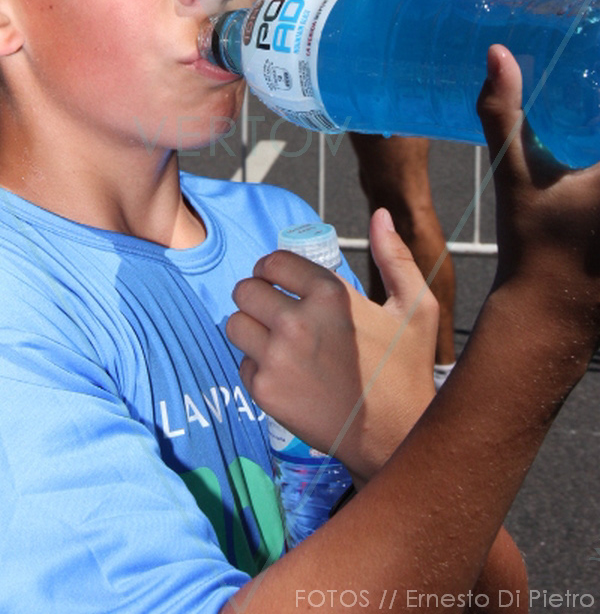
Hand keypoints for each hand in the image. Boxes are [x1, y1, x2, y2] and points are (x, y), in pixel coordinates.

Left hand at [226, 211, 436, 480]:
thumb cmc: (407, 370)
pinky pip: (242, 363)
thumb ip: (394, 256)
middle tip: (274, 308)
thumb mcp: (416, 307)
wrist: (395, 437)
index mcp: (331, 294)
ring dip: (251, 327)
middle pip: (246, 289)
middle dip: (258, 295)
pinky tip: (285, 373)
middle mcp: (298, 322)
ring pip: (235, 323)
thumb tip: (380, 214)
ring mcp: (277, 359)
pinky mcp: (265, 392)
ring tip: (275, 338)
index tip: (280, 280)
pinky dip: (257, 366)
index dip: (273, 269)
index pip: (272, 262)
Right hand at [478, 45, 599, 358]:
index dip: (596, 83)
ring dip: (595, 133)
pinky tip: (588, 150)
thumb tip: (499, 54)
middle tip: (584, 88)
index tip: (590, 56)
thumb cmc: (533, 241)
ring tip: (586, 126)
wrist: (552, 310)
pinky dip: (598, 154)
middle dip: (594, 115)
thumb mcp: (514, 173)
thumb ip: (505, 113)